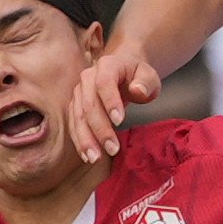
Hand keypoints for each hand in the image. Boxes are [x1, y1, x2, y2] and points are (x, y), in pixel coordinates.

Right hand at [66, 46, 160, 160]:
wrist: (124, 72)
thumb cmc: (138, 76)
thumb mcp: (149, 76)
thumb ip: (146, 83)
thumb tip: (138, 90)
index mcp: (107, 65)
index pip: (104, 82)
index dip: (110, 101)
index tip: (120, 122)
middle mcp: (88, 77)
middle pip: (89, 104)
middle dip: (100, 129)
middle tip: (112, 149)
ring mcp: (79, 92)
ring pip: (78, 116)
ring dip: (86, 139)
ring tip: (95, 158)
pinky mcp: (75, 106)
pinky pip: (74, 124)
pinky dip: (79, 140)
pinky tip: (86, 155)